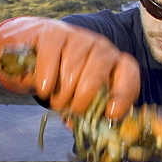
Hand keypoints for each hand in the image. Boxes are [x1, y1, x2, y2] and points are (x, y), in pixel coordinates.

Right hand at [0, 16, 139, 117]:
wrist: (32, 50)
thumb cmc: (61, 79)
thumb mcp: (78, 97)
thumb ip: (86, 113)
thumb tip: (84, 129)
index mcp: (114, 63)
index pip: (129, 73)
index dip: (123, 94)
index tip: (110, 114)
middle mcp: (100, 47)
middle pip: (97, 74)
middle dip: (82, 99)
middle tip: (71, 110)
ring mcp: (78, 37)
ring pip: (73, 67)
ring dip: (62, 92)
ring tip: (55, 101)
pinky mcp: (53, 33)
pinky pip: (52, 55)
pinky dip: (47, 77)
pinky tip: (44, 89)